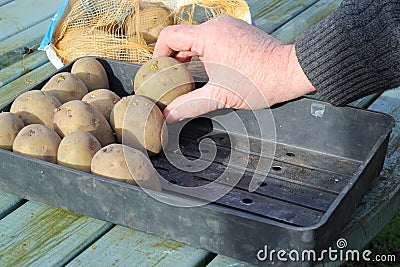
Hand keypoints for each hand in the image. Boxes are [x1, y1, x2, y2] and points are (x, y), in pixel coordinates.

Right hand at [153, 15, 314, 122]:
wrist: (290, 72)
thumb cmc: (259, 83)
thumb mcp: (220, 97)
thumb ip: (189, 105)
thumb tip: (168, 116)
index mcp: (208, 36)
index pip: (169, 36)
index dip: (158, 54)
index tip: (159, 71)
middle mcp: (217, 25)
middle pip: (182, 37)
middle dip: (173, 58)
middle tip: (169, 78)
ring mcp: (228, 26)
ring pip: (197, 38)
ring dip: (188, 56)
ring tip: (185, 77)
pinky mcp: (237, 31)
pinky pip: (211, 38)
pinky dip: (203, 52)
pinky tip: (205, 70)